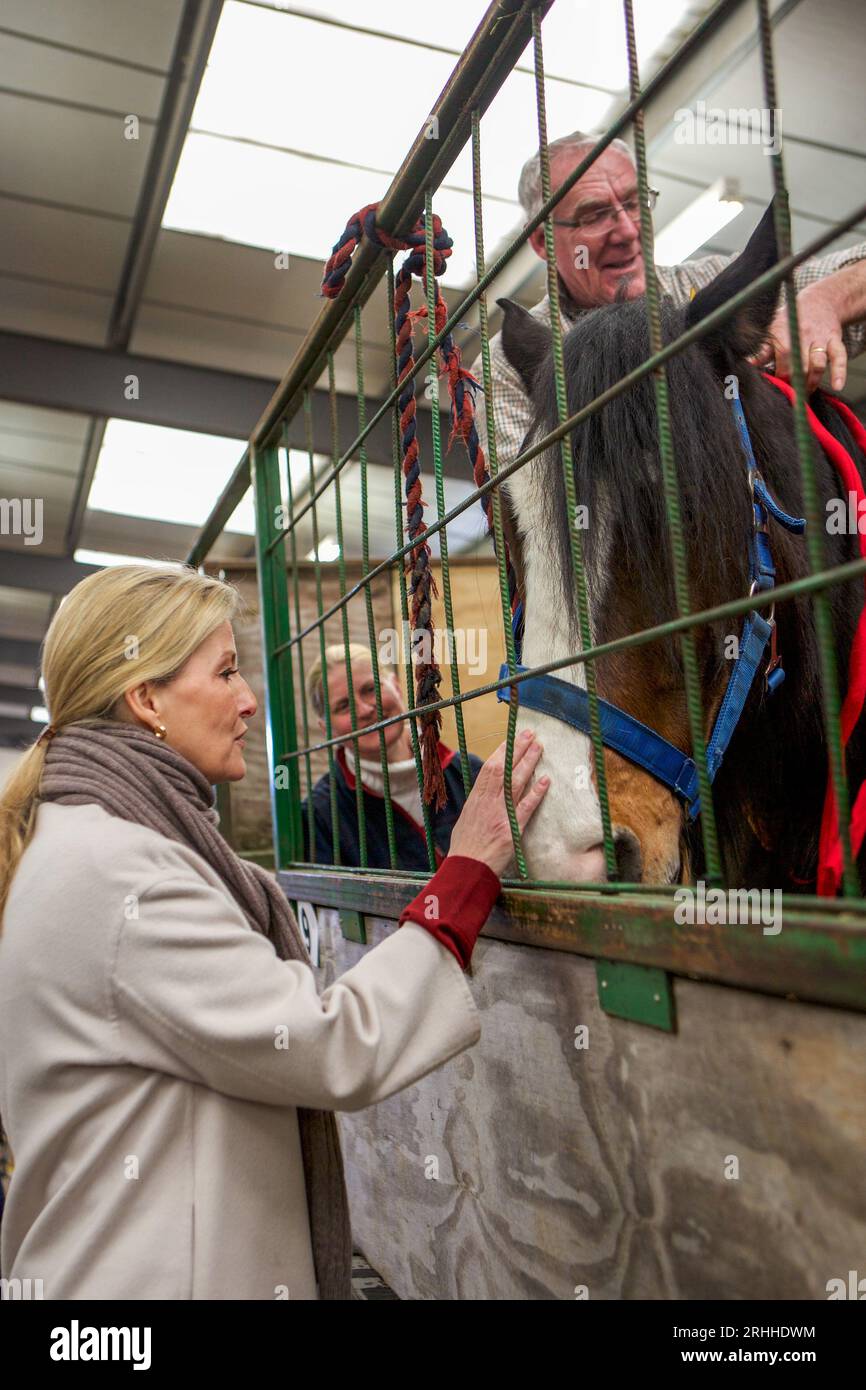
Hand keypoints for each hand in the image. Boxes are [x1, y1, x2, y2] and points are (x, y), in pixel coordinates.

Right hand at [447, 729, 548, 875]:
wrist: (466, 870)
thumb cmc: (465, 849)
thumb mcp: (465, 821)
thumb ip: (477, 805)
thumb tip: (485, 794)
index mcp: (475, 800)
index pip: (488, 769)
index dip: (501, 752)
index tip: (510, 738)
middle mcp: (487, 803)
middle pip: (503, 769)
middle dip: (517, 749)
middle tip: (529, 734)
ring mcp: (499, 815)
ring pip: (515, 782)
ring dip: (528, 763)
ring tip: (539, 747)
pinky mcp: (511, 829)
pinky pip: (526, 807)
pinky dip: (536, 793)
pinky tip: (545, 780)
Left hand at [751, 280, 846, 392]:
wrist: (820, 300)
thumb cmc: (791, 319)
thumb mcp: (773, 329)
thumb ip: (761, 350)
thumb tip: (746, 365)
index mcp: (784, 332)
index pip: (782, 354)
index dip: (781, 373)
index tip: (778, 385)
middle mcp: (803, 334)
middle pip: (800, 363)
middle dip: (796, 381)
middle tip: (792, 394)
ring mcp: (820, 338)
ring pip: (818, 362)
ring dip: (812, 381)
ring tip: (807, 393)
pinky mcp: (835, 340)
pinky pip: (840, 357)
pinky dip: (839, 372)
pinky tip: (837, 385)